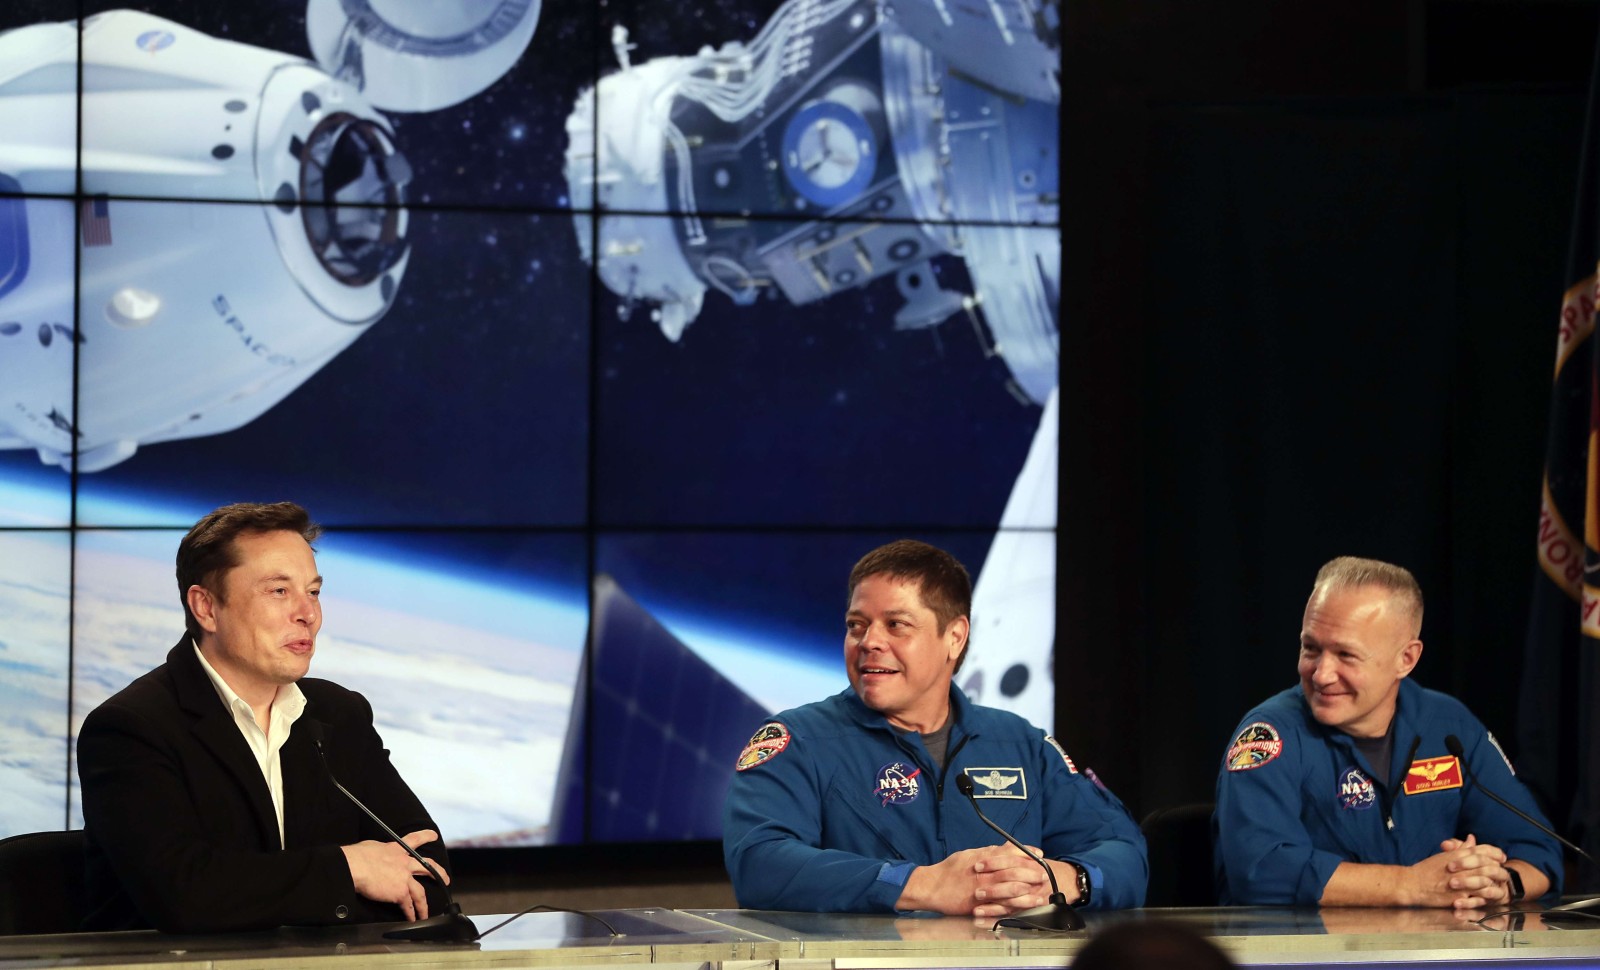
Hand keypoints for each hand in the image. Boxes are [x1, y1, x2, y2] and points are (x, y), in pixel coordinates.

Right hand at [341, 828, 446, 920]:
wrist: (356, 867)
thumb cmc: (358, 856)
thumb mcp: (373, 846)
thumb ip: (381, 851)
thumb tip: (377, 854)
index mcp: (397, 849)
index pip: (414, 839)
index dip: (425, 836)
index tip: (433, 835)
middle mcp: (405, 863)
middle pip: (427, 867)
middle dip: (439, 873)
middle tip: (446, 879)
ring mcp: (405, 879)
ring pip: (420, 893)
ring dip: (423, 905)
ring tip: (426, 913)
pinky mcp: (400, 893)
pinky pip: (408, 906)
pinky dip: (411, 914)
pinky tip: (412, 919)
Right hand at [897, 844, 1054, 916]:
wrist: (931, 886)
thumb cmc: (949, 870)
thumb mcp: (969, 854)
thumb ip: (989, 851)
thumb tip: (1006, 846)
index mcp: (982, 858)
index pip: (1008, 853)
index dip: (1026, 853)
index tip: (1039, 854)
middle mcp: (983, 873)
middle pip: (1012, 870)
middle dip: (1031, 872)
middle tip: (1044, 874)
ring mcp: (981, 889)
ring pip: (1009, 888)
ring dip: (1027, 890)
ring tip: (1040, 891)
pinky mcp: (978, 904)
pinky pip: (999, 905)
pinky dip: (1014, 906)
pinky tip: (1024, 907)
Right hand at [1409, 834, 1509, 908]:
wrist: (1413, 884)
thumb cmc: (1426, 870)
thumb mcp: (1444, 856)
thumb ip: (1460, 849)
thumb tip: (1472, 839)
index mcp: (1456, 855)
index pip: (1482, 850)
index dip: (1495, 853)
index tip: (1502, 857)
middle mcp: (1460, 867)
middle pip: (1487, 866)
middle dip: (1499, 869)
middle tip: (1504, 873)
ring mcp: (1460, 883)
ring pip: (1485, 881)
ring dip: (1494, 883)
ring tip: (1499, 886)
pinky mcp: (1459, 897)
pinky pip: (1478, 897)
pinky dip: (1485, 896)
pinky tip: (1488, 897)